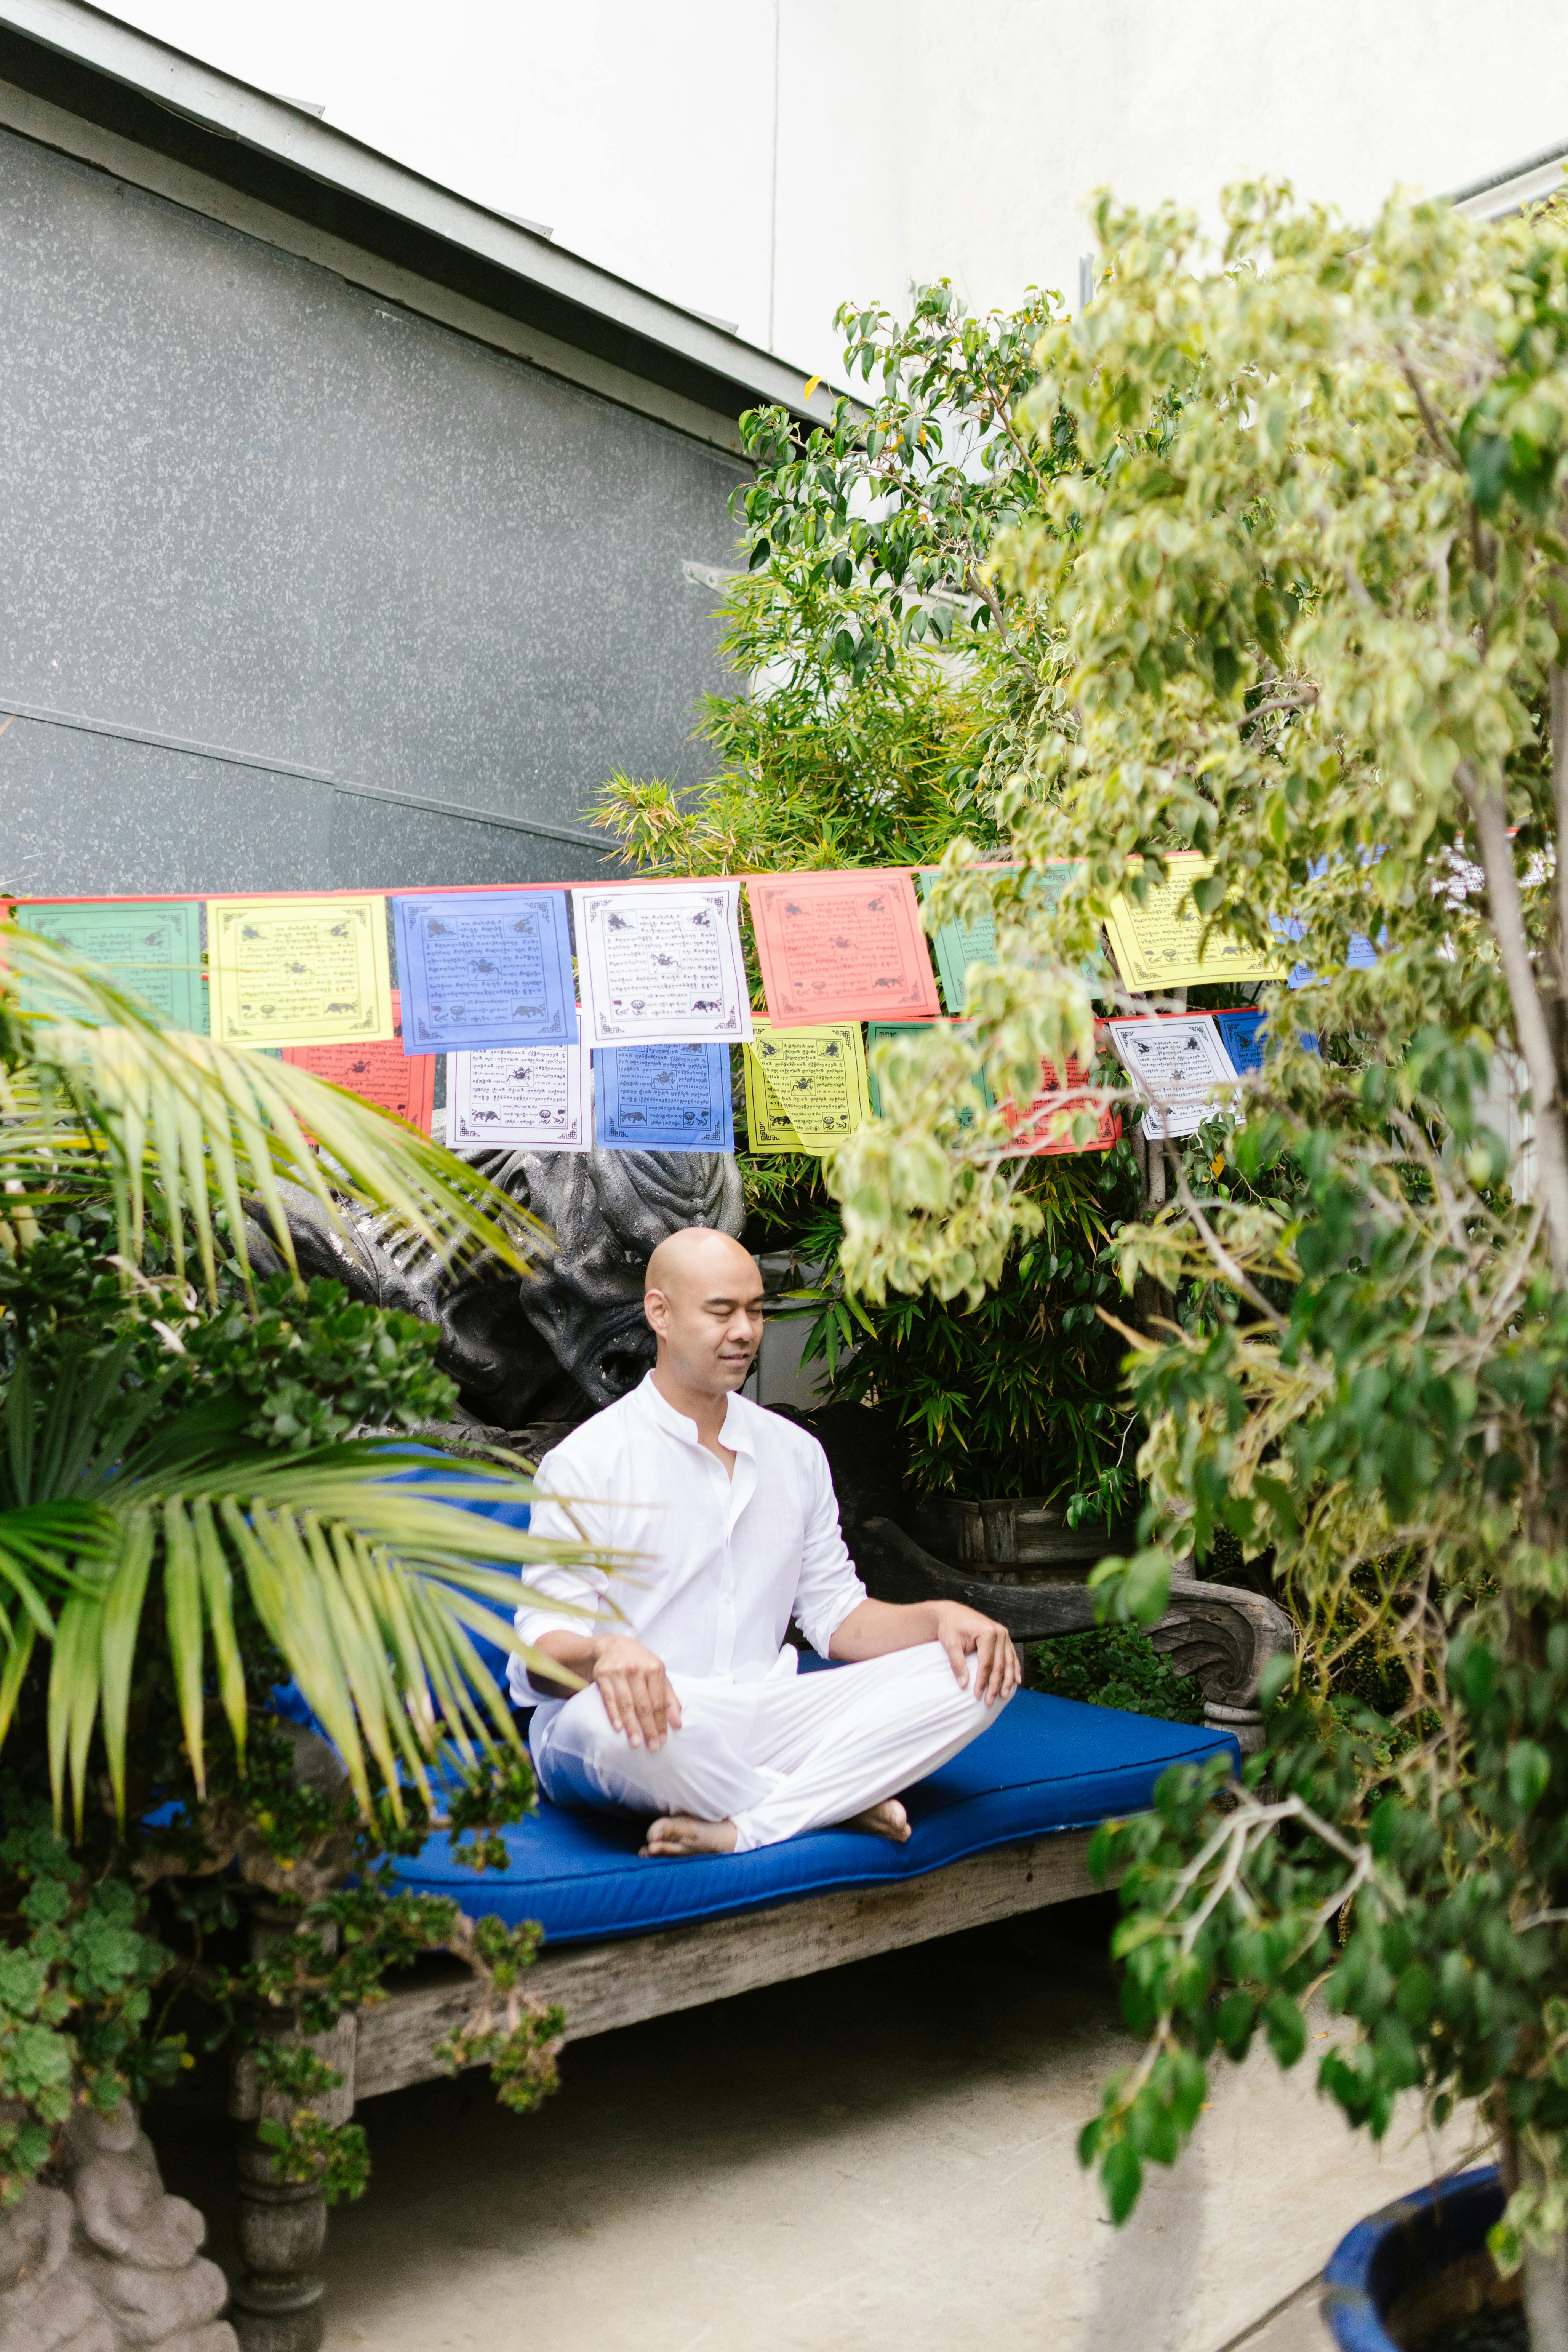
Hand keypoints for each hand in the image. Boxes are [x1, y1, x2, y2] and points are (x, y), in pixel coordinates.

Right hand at [591, 1635, 681, 1750]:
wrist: (612, 1644)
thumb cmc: (640, 1663)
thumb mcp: (658, 1674)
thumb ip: (669, 1698)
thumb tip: (677, 1724)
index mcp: (654, 1668)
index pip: (659, 1701)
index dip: (662, 1722)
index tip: (663, 1740)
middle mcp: (637, 1669)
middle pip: (644, 1705)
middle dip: (649, 1728)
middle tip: (652, 1747)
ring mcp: (619, 1672)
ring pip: (626, 1703)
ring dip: (631, 1725)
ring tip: (635, 1743)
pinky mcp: (602, 1675)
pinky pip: (609, 1698)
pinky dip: (613, 1714)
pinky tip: (618, 1728)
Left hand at [930, 1602, 1020, 1706]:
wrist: (952, 1613)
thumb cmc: (950, 1627)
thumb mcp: (950, 1644)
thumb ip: (957, 1664)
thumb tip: (963, 1685)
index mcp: (987, 1633)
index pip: (986, 1663)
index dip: (982, 1681)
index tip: (978, 1696)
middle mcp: (999, 1633)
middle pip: (1000, 1665)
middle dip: (995, 1685)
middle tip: (989, 1701)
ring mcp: (1004, 1634)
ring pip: (1009, 1662)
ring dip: (1007, 1680)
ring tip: (1004, 1696)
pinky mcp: (1004, 1637)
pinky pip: (1011, 1655)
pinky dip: (1015, 1669)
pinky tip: (1017, 1681)